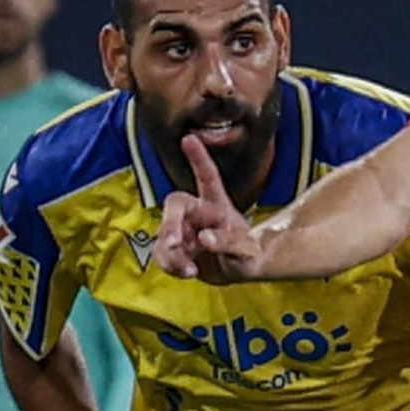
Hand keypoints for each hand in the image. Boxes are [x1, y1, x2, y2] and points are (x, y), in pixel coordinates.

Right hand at [153, 133, 265, 282]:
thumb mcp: (246, 251)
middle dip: (170, 222)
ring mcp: (183, 229)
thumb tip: (204, 238)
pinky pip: (162, 254)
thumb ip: (229, 242)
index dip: (198, 158)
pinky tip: (188, 272)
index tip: (189, 138)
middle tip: (173, 243)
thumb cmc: (246, 253)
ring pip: (165, 233)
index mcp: (217, 205)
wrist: (238, 269)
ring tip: (190, 269)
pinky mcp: (174, 248)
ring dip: (171, 252)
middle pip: (175, 204)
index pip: (207, 178)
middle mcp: (197, 212)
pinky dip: (171, 265)